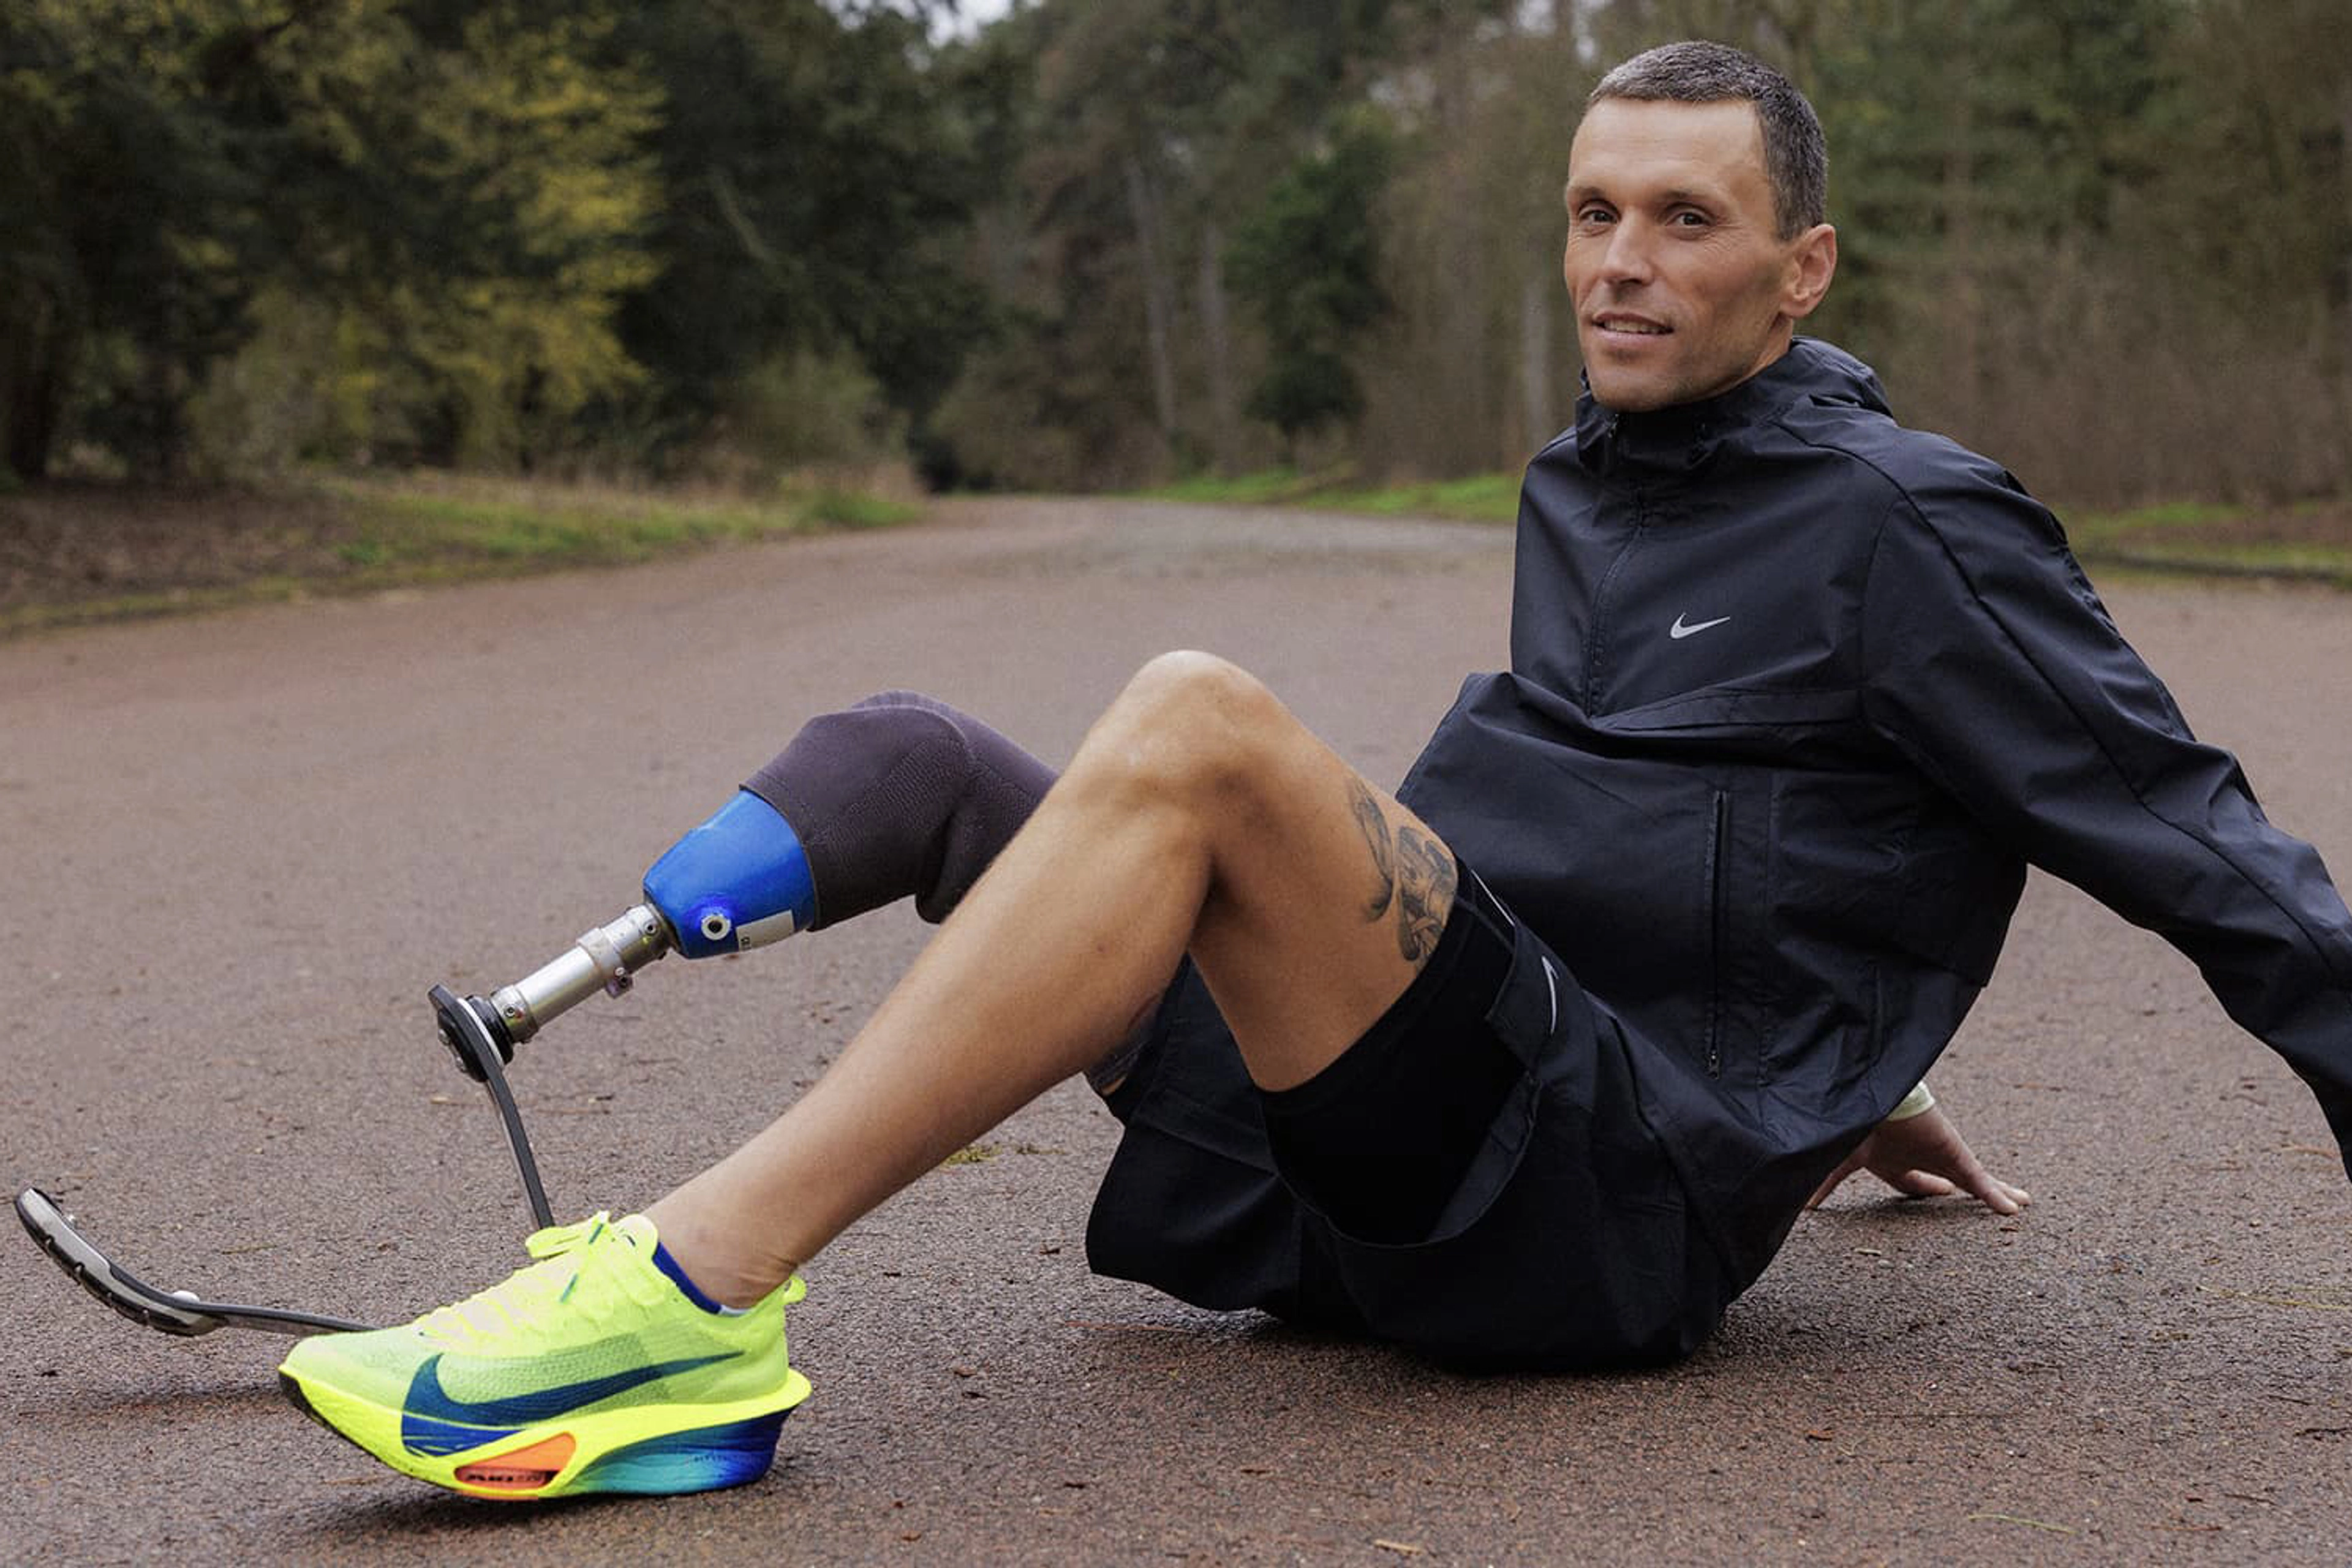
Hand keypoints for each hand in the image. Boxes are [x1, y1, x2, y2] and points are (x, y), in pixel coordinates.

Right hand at [1805, 1103, 2029, 1214]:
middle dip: (1957, 1188)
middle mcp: (1920, 1155)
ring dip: (1993, 1191)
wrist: (1874, 1094)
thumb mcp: (1841, 1159)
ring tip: (2018, 1202)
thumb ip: (1825, 1184)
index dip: (1923, 1189)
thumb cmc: (1854, 1123)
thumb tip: (1800, 1207)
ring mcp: (1939, 1154)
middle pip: (1946, 1179)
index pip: (1910, 1181)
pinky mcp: (1955, 1153)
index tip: (1937, 1194)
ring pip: (1972, 1180)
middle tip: (1971, 1196)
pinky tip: (2016, 1207)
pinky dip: (1998, 1195)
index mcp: (1892, 1158)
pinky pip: (1980, 1180)